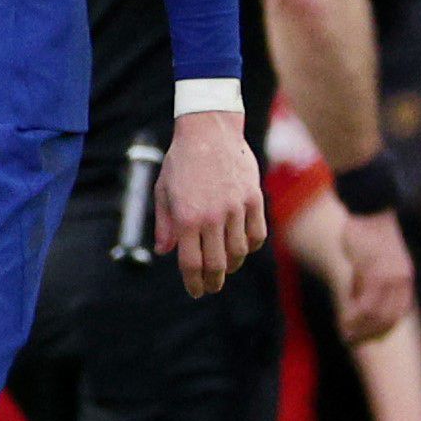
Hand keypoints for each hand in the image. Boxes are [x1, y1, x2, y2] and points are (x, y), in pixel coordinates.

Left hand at [153, 111, 265, 297]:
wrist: (208, 130)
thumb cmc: (181, 161)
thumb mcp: (163, 190)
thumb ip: (165, 224)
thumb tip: (164, 252)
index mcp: (186, 217)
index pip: (191, 263)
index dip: (193, 283)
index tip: (195, 291)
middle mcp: (212, 216)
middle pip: (216, 265)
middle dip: (213, 282)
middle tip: (210, 287)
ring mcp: (235, 208)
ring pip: (239, 253)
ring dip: (232, 266)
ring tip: (225, 268)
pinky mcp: (253, 198)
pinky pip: (257, 234)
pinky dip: (251, 246)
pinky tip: (242, 247)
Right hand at [335, 206, 417, 342]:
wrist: (369, 209)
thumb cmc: (373, 233)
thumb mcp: (385, 258)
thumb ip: (383, 277)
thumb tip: (371, 297)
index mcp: (406, 278)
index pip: (399, 313)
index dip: (384, 328)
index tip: (370, 337)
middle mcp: (401, 281)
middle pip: (388, 318)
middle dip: (371, 333)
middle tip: (354, 341)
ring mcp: (387, 278)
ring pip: (375, 314)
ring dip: (360, 328)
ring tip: (347, 335)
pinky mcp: (372, 273)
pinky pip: (363, 303)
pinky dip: (353, 315)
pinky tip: (344, 321)